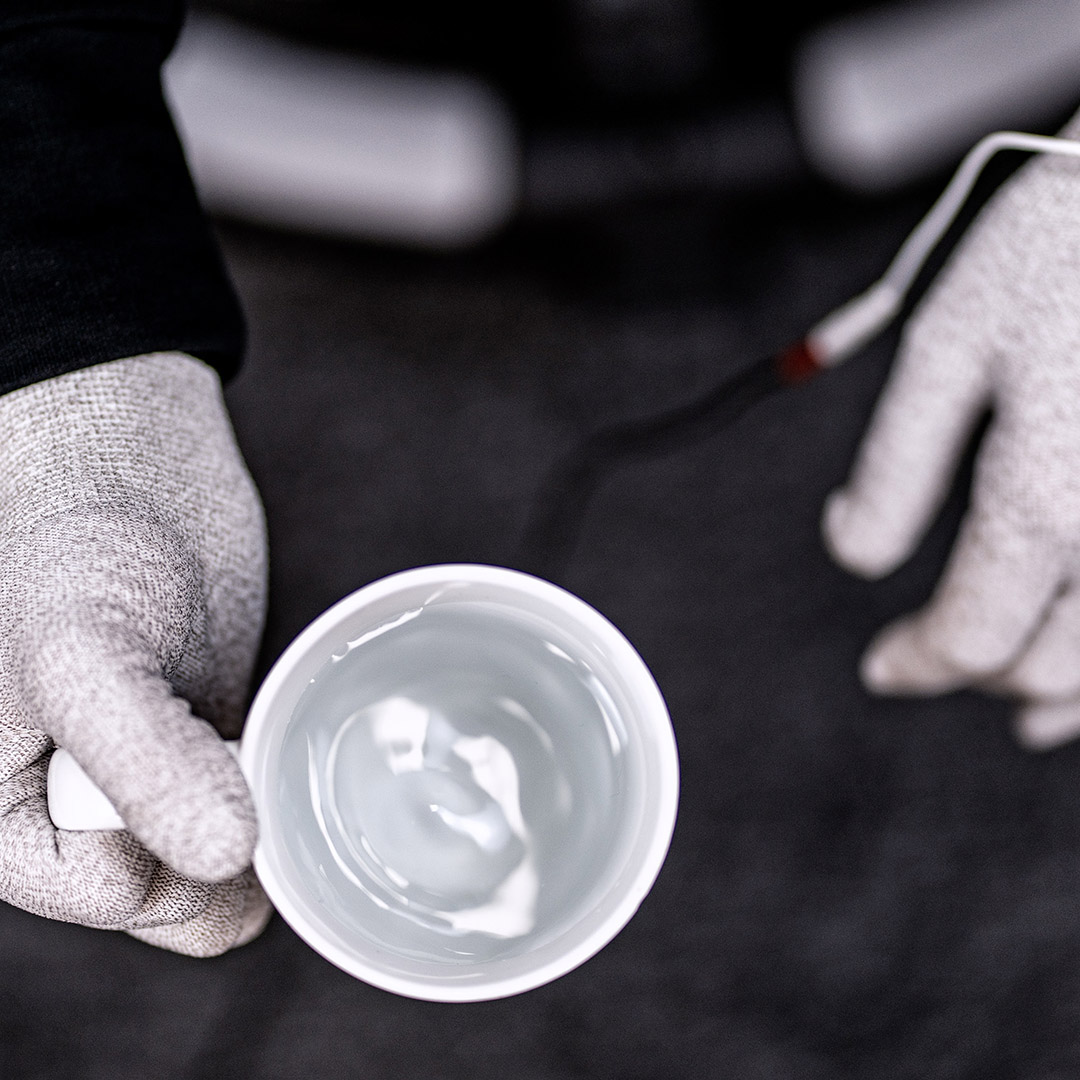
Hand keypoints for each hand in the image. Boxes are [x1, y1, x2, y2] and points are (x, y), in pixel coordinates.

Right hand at [0, 352, 269, 953]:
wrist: (123, 453)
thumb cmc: (65, 535)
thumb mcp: (84, 655)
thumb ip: (142, 760)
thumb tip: (222, 858)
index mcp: (0, 813)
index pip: (108, 892)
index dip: (176, 853)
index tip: (219, 778)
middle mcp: (68, 804)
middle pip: (169, 887)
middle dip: (222, 841)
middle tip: (247, 755)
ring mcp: (140, 769)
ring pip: (214, 850)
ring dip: (255, 816)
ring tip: (259, 739)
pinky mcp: (193, 731)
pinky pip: (239, 794)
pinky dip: (266, 781)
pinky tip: (275, 738)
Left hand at [822, 130, 1079, 749]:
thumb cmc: (1059, 248)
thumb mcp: (946, 348)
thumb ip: (896, 467)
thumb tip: (853, 550)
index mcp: (1047, 500)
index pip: (969, 637)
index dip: (916, 661)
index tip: (885, 665)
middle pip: (1047, 667)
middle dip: (977, 670)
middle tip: (931, 656)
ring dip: (1061, 688)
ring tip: (1017, 704)